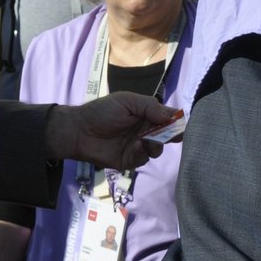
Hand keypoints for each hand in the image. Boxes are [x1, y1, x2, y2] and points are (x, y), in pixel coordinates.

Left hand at [46, 92, 180, 170]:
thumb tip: (171, 117)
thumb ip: (150, 106)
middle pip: (168, 135)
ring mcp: (139, 146)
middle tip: (168, 134)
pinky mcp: (130, 160)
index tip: (181, 124)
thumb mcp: (127, 101)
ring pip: (157, 149)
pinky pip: (144, 159)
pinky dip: (142, 153)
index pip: (169, 117)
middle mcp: (146, 130)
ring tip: (145, 140)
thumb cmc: (102, 111)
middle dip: (170, 135)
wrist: (80, 130)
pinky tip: (134, 146)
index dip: (177, 121)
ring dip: (155, 145)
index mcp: (147, 114)